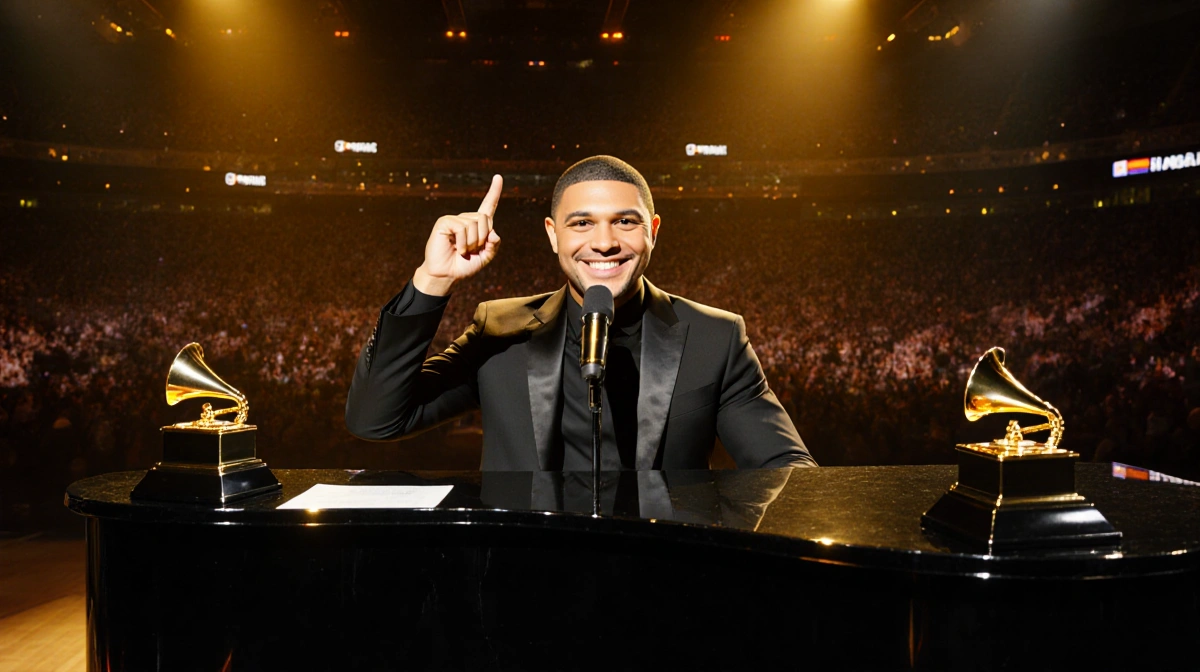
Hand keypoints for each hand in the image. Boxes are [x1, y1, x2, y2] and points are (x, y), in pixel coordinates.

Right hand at [413, 174, 502, 295]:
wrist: (446, 275)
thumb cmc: (463, 266)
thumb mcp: (485, 258)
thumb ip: (493, 246)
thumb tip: (494, 233)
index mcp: (478, 225)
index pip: (488, 206)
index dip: (494, 192)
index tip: (498, 177)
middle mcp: (466, 219)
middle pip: (485, 219)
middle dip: (482, 238)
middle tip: (471, 250)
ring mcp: (455, 219)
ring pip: (474, 224)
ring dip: (472, 243)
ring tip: (462, 250)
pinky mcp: (445, 222)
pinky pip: (462, 227)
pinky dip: (463, 242)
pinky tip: (456, 248)